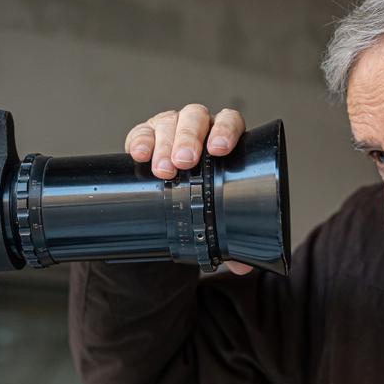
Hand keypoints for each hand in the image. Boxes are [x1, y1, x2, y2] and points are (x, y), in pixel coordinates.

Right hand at [124, 104, 252, 274]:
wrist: (171, 201)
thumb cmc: (201, 199)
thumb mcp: (217, 215)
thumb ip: (233, 238)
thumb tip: (243, 265)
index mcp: (222, 139)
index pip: (229, 121)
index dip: (226, 130)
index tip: (220, 149)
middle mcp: (197, 129)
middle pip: (195, 118)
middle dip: (189, 138)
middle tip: (184, 162)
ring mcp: (170, 129)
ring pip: (168, 123)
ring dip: (164, 144)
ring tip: (162, 169)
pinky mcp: (145, 137)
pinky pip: (141, 132)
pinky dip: (140, 141)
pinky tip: (140, 155)